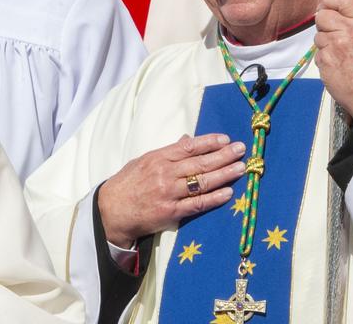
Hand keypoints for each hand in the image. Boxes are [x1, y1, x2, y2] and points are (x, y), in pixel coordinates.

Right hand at [99, 134, 246, 247]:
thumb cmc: (127, 184)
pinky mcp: (170, 213)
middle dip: (224, 156)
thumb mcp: (144, 161)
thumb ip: (168, 151)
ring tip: (240, 168)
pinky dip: (214, 198)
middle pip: (200, 163)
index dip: (210, 142)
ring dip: (224, 175)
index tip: (226, 139)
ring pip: (202, 183)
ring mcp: (168, 194)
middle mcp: (164, 174)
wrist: (110, 212)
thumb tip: (187, 139)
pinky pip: (197, 205)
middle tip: (242, 150)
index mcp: (158, 158)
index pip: (189, 147)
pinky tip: (228, 193)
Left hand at [314, 0, 352, 140]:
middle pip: (322, 15)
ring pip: (318, 35)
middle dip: (324, 23)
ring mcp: (334, 45)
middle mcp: (349, 30)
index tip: (326, 6)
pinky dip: (324, 59)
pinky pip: (318, 53)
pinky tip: (338, 67)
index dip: (329, 1)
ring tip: (341, 55)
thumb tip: (339, 12)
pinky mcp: (324, 60)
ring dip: (325, 43)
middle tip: (332, 33)